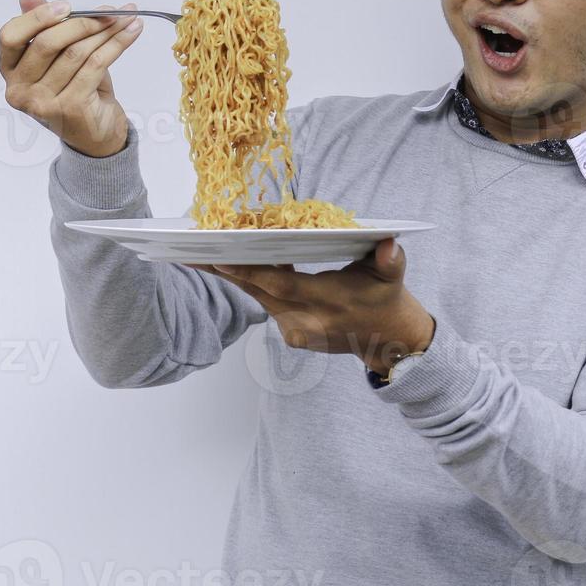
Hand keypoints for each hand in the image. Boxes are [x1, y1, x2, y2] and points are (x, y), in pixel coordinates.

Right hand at [0, 0, 146, 157]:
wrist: (96, 135)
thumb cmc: (75, 90)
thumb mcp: (58, 57)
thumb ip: (43, 26)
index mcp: (9, 72)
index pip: (10, 37)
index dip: (36, 17)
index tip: (66, 4)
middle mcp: (20, 90)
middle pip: (47, 43)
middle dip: (82, 22)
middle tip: (109, 12)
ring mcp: (44, 102)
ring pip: (76, 53)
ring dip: (106, 31)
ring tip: (126, 18)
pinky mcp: (71, 108)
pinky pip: (96, 65)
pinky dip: (117, 44)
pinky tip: (132, 32)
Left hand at [191, 238, 434, 374]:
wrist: (386, 341)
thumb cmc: (386, 298)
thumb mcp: (393, 276)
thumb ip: (391, 260)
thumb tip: (391, 244)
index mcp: (330, 301)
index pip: (283, 286)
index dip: (251, 272)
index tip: (221, 257)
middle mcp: (308, 321)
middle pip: (258, 292)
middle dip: (224, 270)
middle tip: (192, 250)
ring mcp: (297, 332)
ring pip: (258, 298)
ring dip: (231, 276)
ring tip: (199, 252)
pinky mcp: (292, 336)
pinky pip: (266, 304)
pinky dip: (250, 284)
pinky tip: (229, 264)